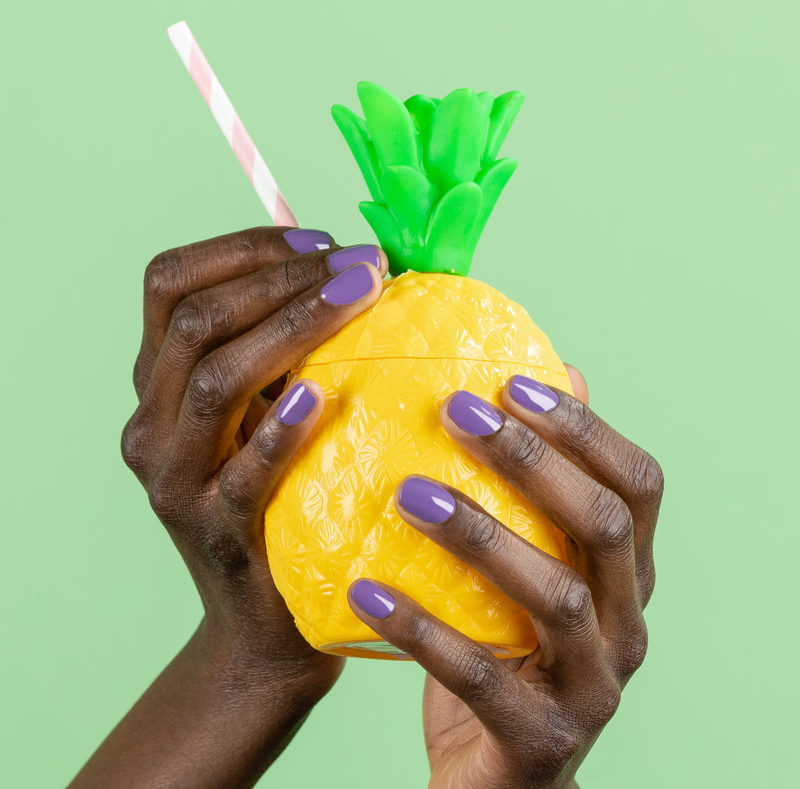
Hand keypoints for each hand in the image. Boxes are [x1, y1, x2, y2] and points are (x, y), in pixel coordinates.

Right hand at [71, 227, 386, 787]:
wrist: (264, 617)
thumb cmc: (282, 499)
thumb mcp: (271, 415)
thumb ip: (291, 352)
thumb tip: (365, 272)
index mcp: (158, 381)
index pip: (170, 283)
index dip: (242, 247)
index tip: (319, 238)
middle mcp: (150, 421)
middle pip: (195, 318)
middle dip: (282, 276)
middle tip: (362, 263)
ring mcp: (173, 477)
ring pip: (213, 376)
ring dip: (291, 326)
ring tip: (360, 295)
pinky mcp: (211, 528)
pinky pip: (242, 470)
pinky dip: (279, 427)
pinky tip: (322, 395)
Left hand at [347, 371, 661, 788]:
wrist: (500, 773)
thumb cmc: (509, 646)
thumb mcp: (530, 567)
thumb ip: (544, 487)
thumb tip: (561, 372)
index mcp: (630, 574)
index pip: (636, 484)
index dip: (583, 428)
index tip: (512, 382)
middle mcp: (628, 625)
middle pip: (603, 525)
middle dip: (532, 461)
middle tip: (456, 412)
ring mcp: (594, 686)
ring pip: (555, 597)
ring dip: (479, 536)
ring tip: (407, 493)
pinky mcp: (542, 737)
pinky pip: (480, 675)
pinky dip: (422, 628)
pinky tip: (364, 588)